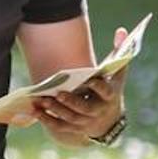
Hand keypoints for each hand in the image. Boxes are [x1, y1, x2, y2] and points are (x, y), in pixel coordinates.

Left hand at [33, 27, 128, 146]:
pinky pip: (60, 127)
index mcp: (109, 97)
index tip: (90, 79)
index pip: (105, 92)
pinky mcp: (74, 129)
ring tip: (43, 99)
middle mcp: (97, 111)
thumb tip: (121, 30)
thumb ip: (119, 53)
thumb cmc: (110, 90)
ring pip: (70, 119)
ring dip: (56, 110)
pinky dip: (47, 120)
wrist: (108, 119)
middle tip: (59, 93)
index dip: (98, 86)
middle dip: (72, 102)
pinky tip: (36, 111)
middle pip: (84, 109)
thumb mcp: (117, 74)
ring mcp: (85, 122)